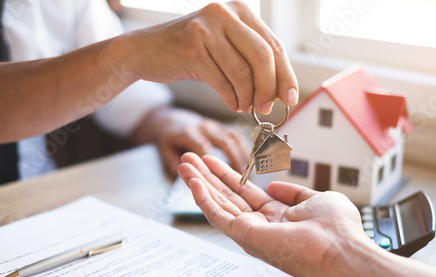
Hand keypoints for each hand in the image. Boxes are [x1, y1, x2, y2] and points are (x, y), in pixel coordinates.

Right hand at [127, 1, 298, 113]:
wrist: (145, 51)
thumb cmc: (188, 50)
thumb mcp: (223, 43)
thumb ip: (250, 58)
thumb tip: (280, 88)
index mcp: (238, 10)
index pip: (273, 45)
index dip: (286, 75)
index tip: (290, 97)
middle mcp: (224, 14)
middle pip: (263, 56)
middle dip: (269, 88)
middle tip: (267, 108)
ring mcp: (207, 30)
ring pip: (242, 72)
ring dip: (248, 97)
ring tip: (245, 106)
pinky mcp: (192, 51)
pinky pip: (223, 82)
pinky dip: (232, 99)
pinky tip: (233, 103)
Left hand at [131, 107, 247, 175]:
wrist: (172, 119)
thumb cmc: (169, 138)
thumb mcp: (164, 148)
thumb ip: (171, 160)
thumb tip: (179, 171)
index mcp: (189, 133)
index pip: (204, 147)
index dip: (215, 162)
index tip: (223, 177)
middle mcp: (204, 127)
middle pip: (224, 141)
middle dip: (235, 159)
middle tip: (242, 177)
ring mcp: (215, 125)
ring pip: (234, 138)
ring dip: (243, 155)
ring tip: (248, 173)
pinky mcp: (223, 126)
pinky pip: (237, 136)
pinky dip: (244, 150)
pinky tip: (249, 164)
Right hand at [177, 153, 376, 276]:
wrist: (341, 250)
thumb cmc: (337, 230)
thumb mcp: (315, 198)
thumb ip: (293, 192)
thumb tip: (273, 186)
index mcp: (276, 216)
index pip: (243, 192)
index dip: (227, 175)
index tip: (213, 160)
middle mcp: (259, 225)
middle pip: (225, 196)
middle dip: (207, 176)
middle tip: (190, 159)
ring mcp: (250, 231)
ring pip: (217, 204)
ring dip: (198, 183)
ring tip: (184, 165)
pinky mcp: (244, 236)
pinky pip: (218, 215)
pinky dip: (203, 198)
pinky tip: (193, 182)